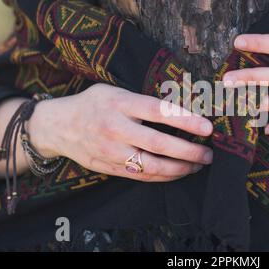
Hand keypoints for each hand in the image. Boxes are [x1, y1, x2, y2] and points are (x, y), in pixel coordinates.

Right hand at [29, 83, 213, 181]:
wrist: (58, 126)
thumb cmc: (93, 104)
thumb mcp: (115, 91)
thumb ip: (142, 100)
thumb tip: (181, 110)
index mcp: (120, 103)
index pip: (159, 112)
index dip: (186, 120)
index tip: (208, 128)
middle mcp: (116, 128)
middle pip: (159, 144)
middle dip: (189, 151)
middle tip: (209, 154)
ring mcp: (111, 151)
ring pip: (152, 166)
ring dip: (180, 168)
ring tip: (198, 165)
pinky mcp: (109, 168)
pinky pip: (141, 176)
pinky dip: (163, 177)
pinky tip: (178, 173)